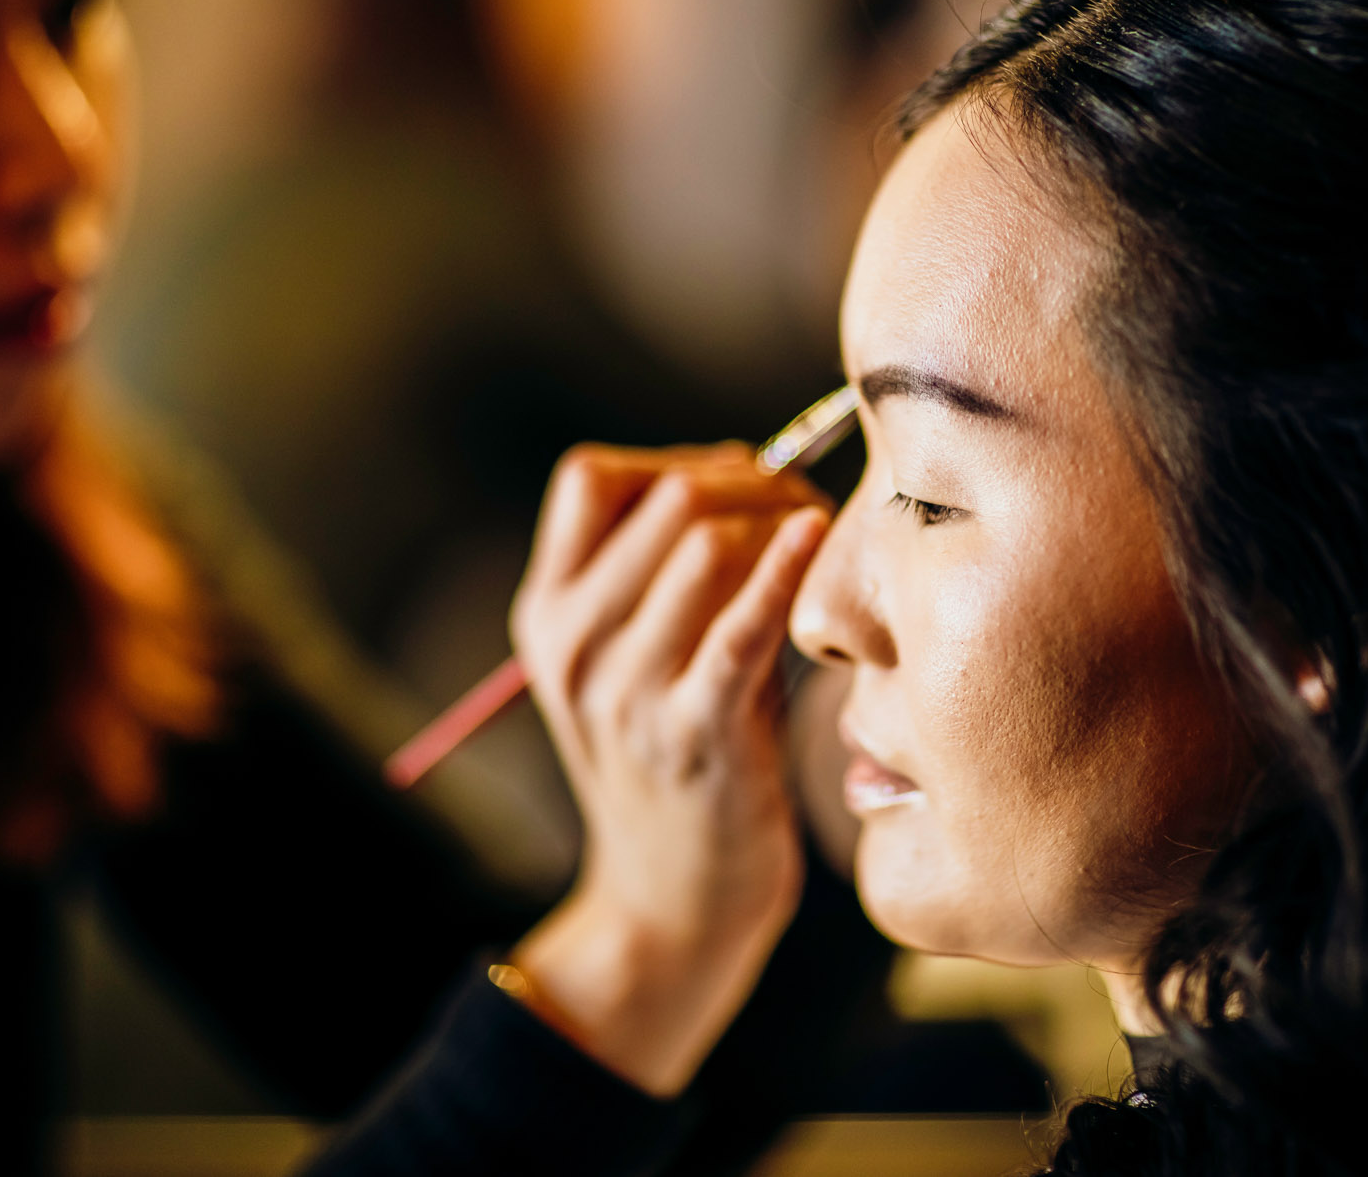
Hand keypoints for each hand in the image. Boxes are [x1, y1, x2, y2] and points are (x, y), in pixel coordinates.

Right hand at [505, 442, 829, 1095]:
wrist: (672, 906)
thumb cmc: (682, 762)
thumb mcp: (635, 662)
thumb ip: (667, 576)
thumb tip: (754, 475)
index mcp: (548, 616)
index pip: (592, 480)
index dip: (678, 463)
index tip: (740, 489)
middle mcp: (572, 646)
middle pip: (668, 497)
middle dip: (755, 485)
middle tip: (804, 510)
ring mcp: (626, 692)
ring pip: (708, 543)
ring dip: (783, 525)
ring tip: (819, 547)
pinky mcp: (694, 735)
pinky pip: (740, 626)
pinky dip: (784, 569)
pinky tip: (816, 538)